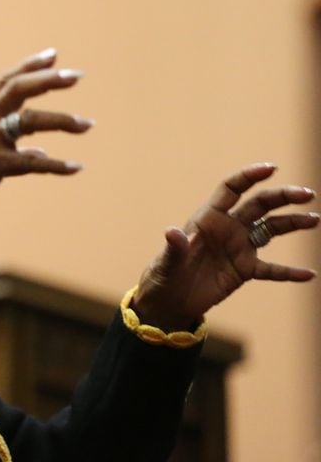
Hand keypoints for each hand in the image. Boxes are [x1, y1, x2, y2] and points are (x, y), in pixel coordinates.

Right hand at [0, 48, 92, 222]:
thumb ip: (7, 145)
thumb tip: (37, 151)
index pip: (6, 81)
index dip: (30, 66)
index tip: (54, 56)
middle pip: (18, 89)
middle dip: (49, 80)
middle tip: (77, 76)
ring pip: (30, 121)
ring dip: (62, 121)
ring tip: (87, 125)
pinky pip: (33, 162)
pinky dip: (56, 165)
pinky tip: (75, 167)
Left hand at [133, 163, 318, 330]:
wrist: (169, 300)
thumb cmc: (163, 275)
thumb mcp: (167, 262)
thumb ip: (175, 248)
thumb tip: (171, 232)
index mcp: (208, 218)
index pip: (231, 189)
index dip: (249, 176)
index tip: (272, 168)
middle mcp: (227, 228)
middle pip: (259, 205)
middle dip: (282, 197)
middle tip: (306, 194)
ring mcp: (238, 248)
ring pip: (270, 229)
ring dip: (292, 224)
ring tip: (313, 220)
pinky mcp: (244, 270)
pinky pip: (271, 269)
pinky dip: (288, 272)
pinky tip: (308, 274)